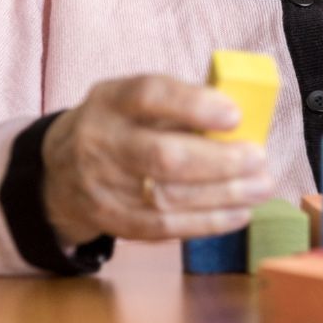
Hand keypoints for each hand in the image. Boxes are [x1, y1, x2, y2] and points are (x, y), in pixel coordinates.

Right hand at [41, 75, 272, 245]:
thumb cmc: (122, 122)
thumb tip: (241, 115)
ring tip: (262, 187)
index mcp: (113, 100)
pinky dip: (206, 223)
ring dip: (222, 195)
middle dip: (218, 160)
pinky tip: (239, 213)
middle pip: (162, 156)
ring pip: (166, 197)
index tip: (235, 114)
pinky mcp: (112, 221)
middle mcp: (102, 142)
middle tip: (259, 158)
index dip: (194, 105)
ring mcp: (104, 186)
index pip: (150, 95)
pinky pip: (163, 227)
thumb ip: (181, 102)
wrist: (60, 168)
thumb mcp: (137, 99)